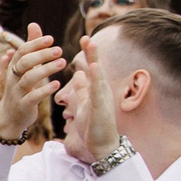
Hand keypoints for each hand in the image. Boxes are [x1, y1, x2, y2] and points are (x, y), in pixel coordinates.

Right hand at [0, 25, 62, 143]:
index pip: (22, 51)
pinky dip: (45, 90)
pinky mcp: (23, 105)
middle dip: (42, 55)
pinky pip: (32, 97)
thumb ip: (31, 47)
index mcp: (14, 67)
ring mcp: (17, 92)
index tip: (51, 39)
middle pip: (25, 62)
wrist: (10, 116)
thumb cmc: (21, 88)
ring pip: (29, 78)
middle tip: (60, 50)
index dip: (35, 43)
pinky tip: (57, 84)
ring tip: (62, 63)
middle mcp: (13, 78)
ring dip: (46, 69)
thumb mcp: (24, 67)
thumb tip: (33, 24)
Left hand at [64, 30, 120, 166]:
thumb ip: (82, 88)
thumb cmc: (93, 125)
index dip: (88, 53)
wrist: (101, 145)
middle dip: (92, 51)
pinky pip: (97, 90)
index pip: (91, 67)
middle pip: (96, 67)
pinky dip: (95, 78)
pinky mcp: (101, 106)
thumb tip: (78, 73)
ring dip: (94, 59)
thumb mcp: (83, 103)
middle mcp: (101, 90)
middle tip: (86, 35)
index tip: (84, 38)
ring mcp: (102, 97)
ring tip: (90, 43)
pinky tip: (92, 67)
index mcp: (96, 89)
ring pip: (98, 75)